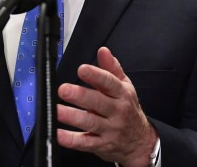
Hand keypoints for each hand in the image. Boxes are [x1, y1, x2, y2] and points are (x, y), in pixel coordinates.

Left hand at [57, 47, 157, 166]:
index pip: (109, 83)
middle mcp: (117, 111)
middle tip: (64, 89)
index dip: (96, 75)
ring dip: (73, 116)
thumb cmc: (128, 110)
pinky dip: (71, 140)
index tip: (82, 69)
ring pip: (90, 122)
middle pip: (98, 102)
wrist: (139, 141)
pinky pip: (85, 143)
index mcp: (122, 94)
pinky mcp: (101, 145)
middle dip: (80, 95)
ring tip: (57, 110)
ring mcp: (110, 129)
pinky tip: (59, 134)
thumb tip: (103, 51)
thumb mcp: (125, 87)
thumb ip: (112, 69)